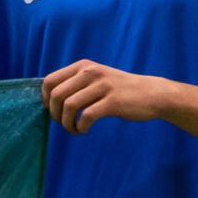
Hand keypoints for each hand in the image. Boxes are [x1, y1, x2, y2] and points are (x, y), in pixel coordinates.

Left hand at [41, 60, 175, 134]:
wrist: (152, 94)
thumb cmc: (120, 90)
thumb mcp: (96, 78)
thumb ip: (76, 84)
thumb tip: (50, 100)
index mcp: (83, 66)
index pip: (49, 81)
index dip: (45, 100)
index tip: (54, 111)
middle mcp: (90, 72)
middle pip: (56, 95)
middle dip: (55, 115)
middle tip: (64, 123)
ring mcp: (102, 86)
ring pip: (68, 106)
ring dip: (66, 124)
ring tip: (74, 129)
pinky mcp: (112, 101)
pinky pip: (86, 117)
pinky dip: (80, 127)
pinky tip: (85, 130)